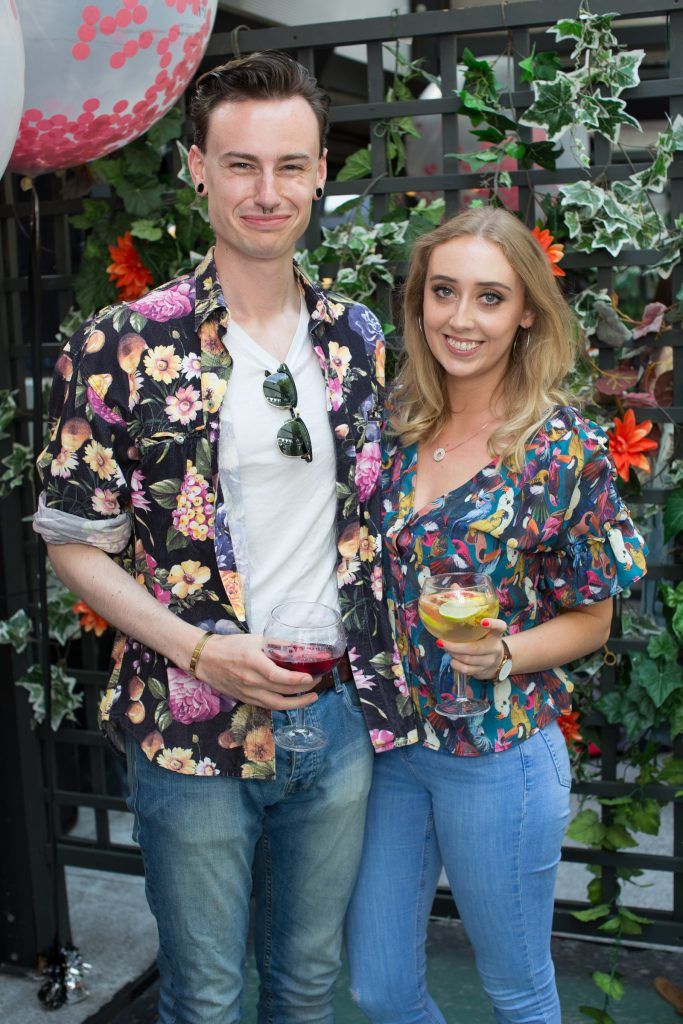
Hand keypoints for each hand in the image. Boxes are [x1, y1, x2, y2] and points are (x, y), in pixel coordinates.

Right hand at [193, 632, 318, 710]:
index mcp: (253, 663)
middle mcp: (250, 681)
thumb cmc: (231, 646)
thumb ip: (277, 644)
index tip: (311, 677)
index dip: (297, 680)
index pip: (279, 677)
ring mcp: (247, 693)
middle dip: (303, 690)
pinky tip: (293, 699)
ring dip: (297, 703)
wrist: (206, 659)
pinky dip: (283, 704)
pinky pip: (268, 706)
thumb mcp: (255, 639)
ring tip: (311, 697)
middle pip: (282, 693)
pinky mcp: (245, 699)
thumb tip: (300, 648)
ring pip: (276, 705)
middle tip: (317, 682)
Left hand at [437, 618, 507, 680]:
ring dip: (454, 654)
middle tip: (442, 642)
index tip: (483, 622)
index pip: (500, 627)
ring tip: (446, 649)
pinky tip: (452, 659)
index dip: (493, 624)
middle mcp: (495, 647)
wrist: (496, 661)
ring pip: (468, 659)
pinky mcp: (483, 671)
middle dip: (455, 647)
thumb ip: (472, 627)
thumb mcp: (483, 633)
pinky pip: (466, 669)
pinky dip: (456, 664)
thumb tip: (446, 623)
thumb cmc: (484, 642)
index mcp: (495, 634)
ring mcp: (490, 661)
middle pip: (475, 648)